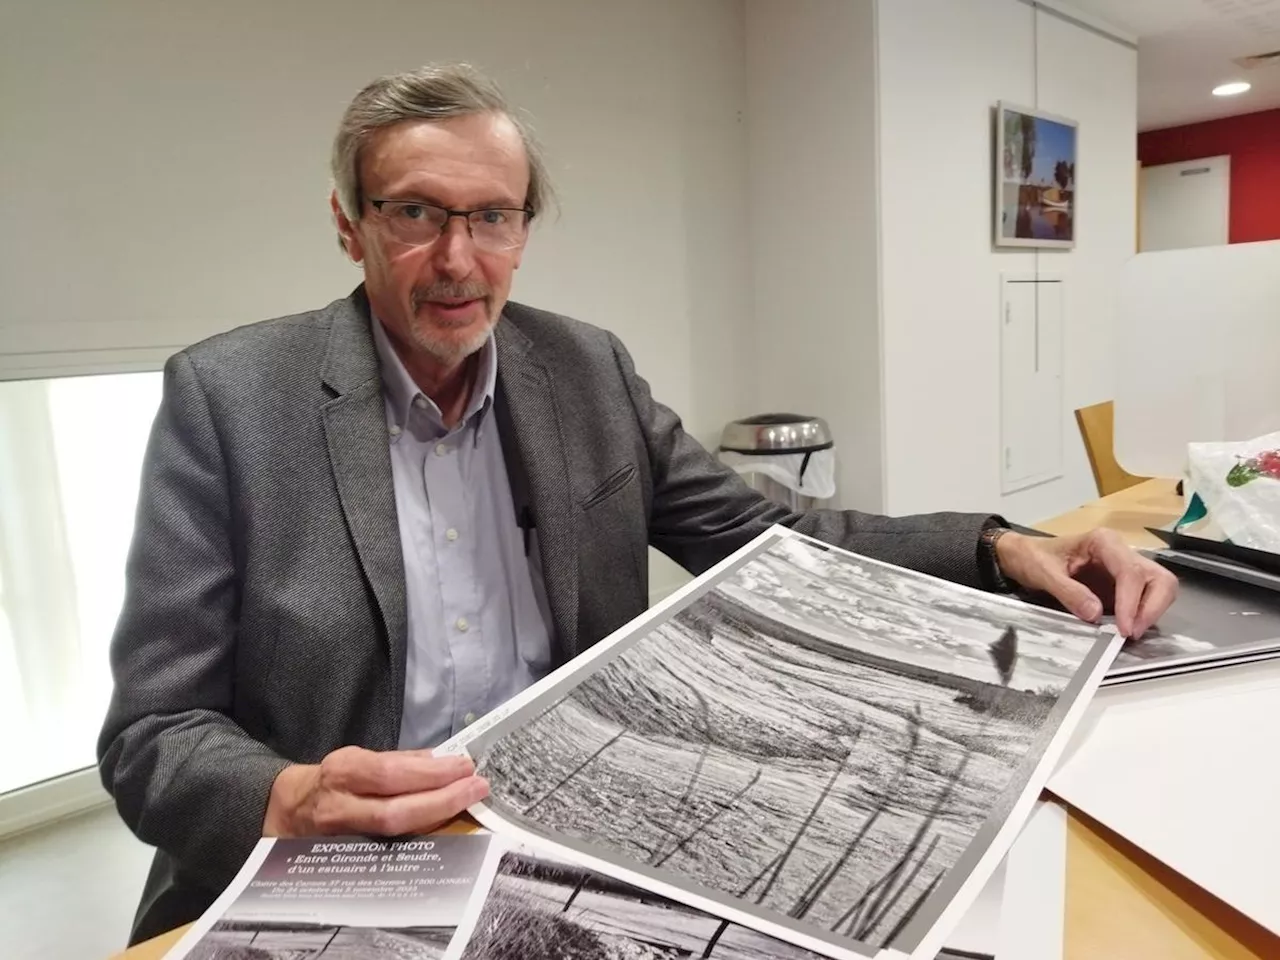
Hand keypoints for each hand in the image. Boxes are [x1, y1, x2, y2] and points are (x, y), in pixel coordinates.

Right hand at [263, 746, 487, 837]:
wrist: (286, 813)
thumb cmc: (332, 782)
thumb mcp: (358, 759)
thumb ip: (398, 761)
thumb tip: (441, 759)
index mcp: (342, 772)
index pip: (390, 773)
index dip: (430, 773)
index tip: (464, 766)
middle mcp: (339, 808)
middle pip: (395, 812)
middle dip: (442, 800)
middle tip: (477, 787)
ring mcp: (342, 840)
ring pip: (396, 835)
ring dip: (438, 818)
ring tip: (468, 803)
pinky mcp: (348, 861)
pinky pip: (392, 850)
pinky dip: (422, 837)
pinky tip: (446, 826)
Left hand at [994, 528, 1178, 638]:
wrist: (1024, 556)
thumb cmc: (1033, 558)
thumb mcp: (1044, 573)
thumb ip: (1069, 592)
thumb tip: (1096, 614)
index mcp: (1104, 542)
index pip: (1131, 572)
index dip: (1131, 602)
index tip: (1124, 629)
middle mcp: (1121, 552)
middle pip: (1159, 578)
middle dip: (1152, 607)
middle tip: (1131, 633)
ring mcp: (1124, 568)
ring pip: (1160, 588)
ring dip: (1151, 612)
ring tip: (1128, 633)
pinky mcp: (1122, 585)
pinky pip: (1145, 599)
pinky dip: (1142, 615)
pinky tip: (1125, 628)